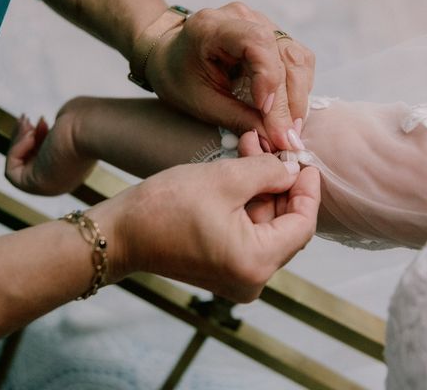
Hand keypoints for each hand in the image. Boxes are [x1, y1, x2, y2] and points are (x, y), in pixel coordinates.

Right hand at [5, 107, 94, 195]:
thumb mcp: (71, 123)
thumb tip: (49, 128)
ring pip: (18, 167)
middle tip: (26, 119)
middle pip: (29, 164)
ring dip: (16, 142)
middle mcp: (63, 180)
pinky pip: (11, 173)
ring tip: (27, 123)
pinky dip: (15, 151)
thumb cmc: (87, 120)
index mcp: (75, 167)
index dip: (37, 139)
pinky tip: (30, 135)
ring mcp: (50, 185)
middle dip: (23, 139)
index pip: (44, 159)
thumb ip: (59, 128)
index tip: (41, 121)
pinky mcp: (36, 185)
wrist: (92, 127)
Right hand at [106, 142, 319, 302]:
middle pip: (285, 225)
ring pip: (266, 225)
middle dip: (280, 182)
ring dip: (262, 187)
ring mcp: (237, 277)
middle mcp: (252, 279)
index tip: (306, 161)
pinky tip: (242, 169)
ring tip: (253, 147)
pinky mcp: (223, 269)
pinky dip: (247, 203)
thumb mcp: (225, 178)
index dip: (308, 190)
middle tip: (273, 146)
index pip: (303, 224)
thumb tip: (294, 169)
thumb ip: (269, 171)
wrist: (119, 234)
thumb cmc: (165, 207)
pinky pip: (248, 233)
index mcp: (256, 263)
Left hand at [144, 2, 314, 150]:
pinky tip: (290, 112)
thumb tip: (275, 141)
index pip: (257, 43)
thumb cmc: (177, 76)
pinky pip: (298, 60)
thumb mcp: (200, 102)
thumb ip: (238, 118)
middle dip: (288, 100)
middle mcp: (243, 17)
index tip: (266, 113)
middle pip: (284, 54)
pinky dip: (298, 88)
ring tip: (291, 129)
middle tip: (287, 136)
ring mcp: (261, 22)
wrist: (169, 54)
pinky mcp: (272, 35)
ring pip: (298, 57)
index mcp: (214, 27)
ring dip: (299, 96)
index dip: (268, 79)